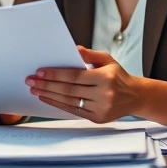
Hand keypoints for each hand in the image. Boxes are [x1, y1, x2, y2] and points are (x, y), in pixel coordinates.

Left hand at [26, 46, 141, 122]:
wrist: (135, 97)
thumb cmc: (118, 76)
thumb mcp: (107, 60)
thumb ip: (90, 54)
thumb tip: (74, 49)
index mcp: (105, 78)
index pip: (75, 76)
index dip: (55, 75)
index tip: (39, 72)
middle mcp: (103, 95)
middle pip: (69, 90)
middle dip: (47, 85)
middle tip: (31, 81)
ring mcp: (100, 108)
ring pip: (69, 101)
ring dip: (49, 95)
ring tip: (35, 89)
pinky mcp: (97, 118)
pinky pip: (73, 111)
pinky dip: (58, 104)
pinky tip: (47, 98)